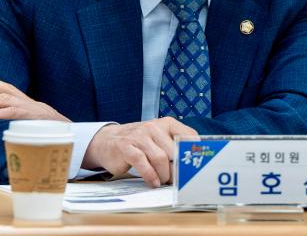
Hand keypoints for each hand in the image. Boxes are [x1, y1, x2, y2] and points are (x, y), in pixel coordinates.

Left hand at [0, 73, 69, 122]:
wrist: (67, 130)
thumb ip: (17, 119)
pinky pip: (5, 112)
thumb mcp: (30, 120)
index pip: (2, 87)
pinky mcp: (25, 114)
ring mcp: (23, 105)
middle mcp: (21, 99)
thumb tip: (3, 126)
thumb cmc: (47, 127)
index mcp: (21, 100)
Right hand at [82, 117, 197, 186]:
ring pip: (160, 159)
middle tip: (175, 180)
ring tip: (162, 181)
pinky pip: (142, 163)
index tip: (197, 167)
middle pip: (174, 152)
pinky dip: (150, 176)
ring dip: (164, 175)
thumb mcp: (160, 140)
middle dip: (177, 170)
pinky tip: (153, 182)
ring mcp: (139, 136)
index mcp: (167, 124)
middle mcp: (154, 127)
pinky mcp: (126, 147)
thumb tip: (194, 165)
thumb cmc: (141, 144)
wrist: (109, 141)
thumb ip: (176, 148)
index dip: (195, 153)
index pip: (188, 136)